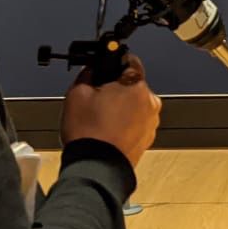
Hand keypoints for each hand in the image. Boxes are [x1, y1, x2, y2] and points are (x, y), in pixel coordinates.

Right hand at [60, 53, 161, 167]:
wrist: (95, 167)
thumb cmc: (89, 134)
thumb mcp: (76, 93)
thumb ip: (87, 74)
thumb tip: (91, 70)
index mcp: (136, 86)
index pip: (129, 61)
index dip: (113, 62)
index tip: (105, 68)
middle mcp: (150, 103)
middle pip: (132, 85)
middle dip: (115, 88)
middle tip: (96, 99)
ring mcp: (151, 123)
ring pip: (134, 105)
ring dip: (121, 107)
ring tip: (99, 120)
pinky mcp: (147, 139)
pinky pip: (136, 123)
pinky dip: (124, 124)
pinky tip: (107, 131)